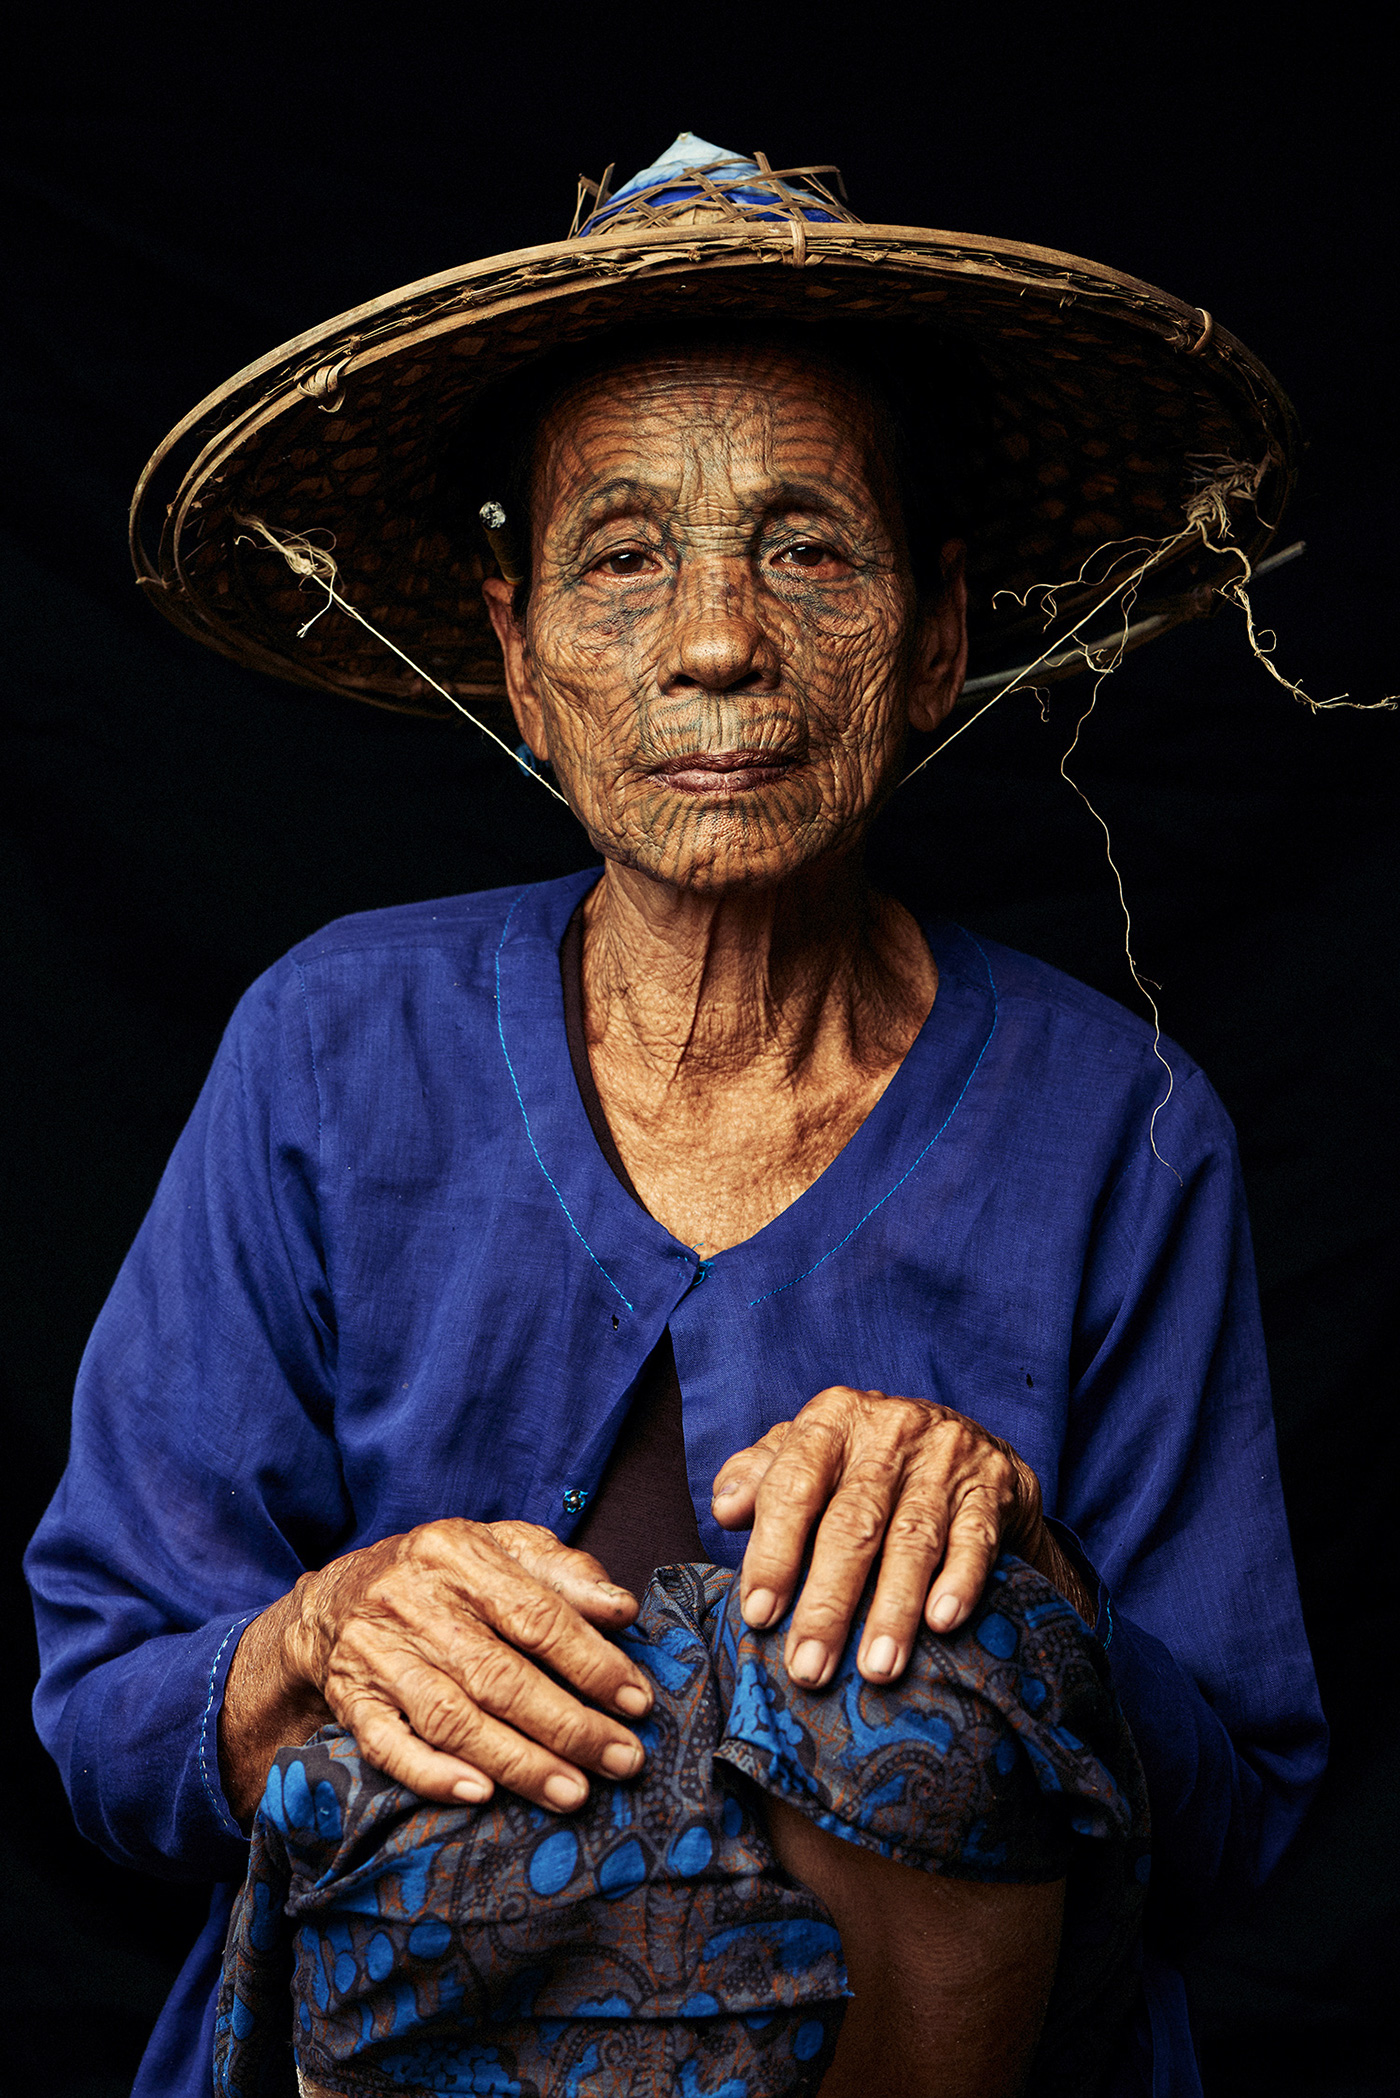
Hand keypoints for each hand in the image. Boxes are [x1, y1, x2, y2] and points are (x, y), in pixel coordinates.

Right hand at [219, 1519, 653, 1822]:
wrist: (336, 1599)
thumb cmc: (443, 1575)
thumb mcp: (502, 1548)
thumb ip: (565, 1574)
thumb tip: (622, 1610)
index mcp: (459, 1554)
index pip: (536, 1615)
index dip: (591, 1662)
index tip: (636, 1702)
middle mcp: (414, 1601)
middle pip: (499, 1676)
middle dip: (568, 1726)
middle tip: (621, 1760)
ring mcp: (377, 1653)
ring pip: (452, 1719)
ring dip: (517, 1763)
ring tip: (572, 1793)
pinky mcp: (351, 1700)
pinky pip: (388, 1746)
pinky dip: (433, 1775)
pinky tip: (480, 1796)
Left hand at [710, 1386, 1078, 1690]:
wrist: (967, 1443)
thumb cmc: (866, 1462)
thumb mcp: (811, 1455)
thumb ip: (762, 1477)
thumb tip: (724, 1508)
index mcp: (832, 1419)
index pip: (793, 1485)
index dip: (773, 1552)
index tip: (759, 1615)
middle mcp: (890, 1430)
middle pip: (852, 1523)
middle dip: (829, 1603)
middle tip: (809, 1667)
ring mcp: (945, 1457)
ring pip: (914, 1539)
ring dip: (894, 1609)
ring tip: (876, 1668)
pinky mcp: (992, 1486)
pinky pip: (977, 1538)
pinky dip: (960, 1582)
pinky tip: (942, 1624)